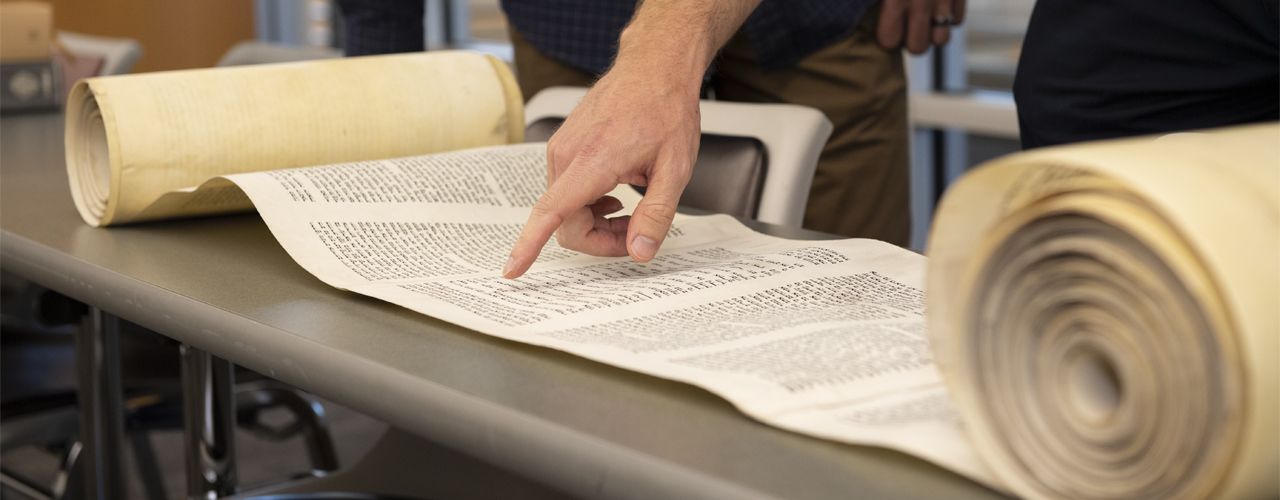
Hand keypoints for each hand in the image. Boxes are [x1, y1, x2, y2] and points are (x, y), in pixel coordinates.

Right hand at [502, 63, 701, 278]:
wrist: (654, 67)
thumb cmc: (665, 109)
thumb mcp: (674, 169)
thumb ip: (655, 215)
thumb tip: (639, 253)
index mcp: (591, 162)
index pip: (550, 213)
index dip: (528, 246)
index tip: (512, 270)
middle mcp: (566, 155)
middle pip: (565, 223)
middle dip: (600, 239)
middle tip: (637, 233)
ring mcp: (561, 149)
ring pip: (565, 210)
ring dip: (596, 221)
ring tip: (631, 207)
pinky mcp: (563, 147)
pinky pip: (566, 191)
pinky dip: (589, 202)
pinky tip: (617, 190)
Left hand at [877, 0, 965, 53]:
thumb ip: (886, 6)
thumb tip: (877, 18)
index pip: (889, 41)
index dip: (887, 37)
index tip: (886, 28)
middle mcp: (922, 2)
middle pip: (917, 48)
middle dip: (910, 41)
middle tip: (905, 25)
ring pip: (941, 40)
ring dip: (932, 33)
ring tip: (923, 17)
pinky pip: (958, 20)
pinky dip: (949, 16)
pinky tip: (938, 4)